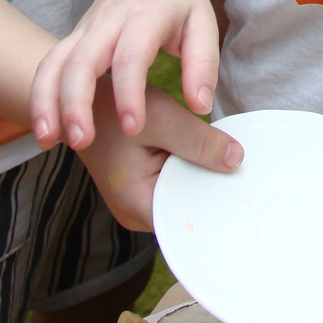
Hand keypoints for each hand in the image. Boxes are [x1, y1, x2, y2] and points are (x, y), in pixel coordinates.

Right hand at [31, 0, 216, 151]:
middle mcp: (107, 23)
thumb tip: (199, 107)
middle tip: (82, 140)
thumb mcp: (203, 23)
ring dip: (46, 101)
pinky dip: (39, 96)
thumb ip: (202, 65)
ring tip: (49, 140)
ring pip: (54, 62)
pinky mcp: (72, 40)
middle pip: (81, 60)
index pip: (130, 56)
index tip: (133, 127)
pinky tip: (43, 128)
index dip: (129, 92)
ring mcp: (84, 30)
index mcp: (145, 17)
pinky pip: (47, 66)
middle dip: (76, 102)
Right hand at [74, 77, 243, 232]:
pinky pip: (173, 186)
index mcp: (136, 204)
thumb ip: (199, 142)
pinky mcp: (142, 191)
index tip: (243, 190)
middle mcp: (135, 213)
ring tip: (224, 160)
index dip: (215, 203)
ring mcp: (137, 204)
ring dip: (198, 177)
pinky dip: (187, 170)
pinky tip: (203, 155)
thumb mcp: (161, 118)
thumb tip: (236, 160)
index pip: (186, 220)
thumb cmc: (112, 108)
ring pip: (181, 196)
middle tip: (242, 171)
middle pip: (186, 210)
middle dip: (211, 188)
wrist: (78, 103)